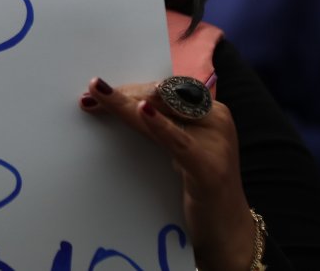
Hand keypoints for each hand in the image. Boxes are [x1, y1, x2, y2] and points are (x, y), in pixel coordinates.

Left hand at [81, 77, 257, 270]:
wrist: (228, 231)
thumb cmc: (200, 187)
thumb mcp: (182, 151)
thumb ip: (163, 128)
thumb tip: (126, 106)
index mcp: (211, 112)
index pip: (165, 91)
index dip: (132, 88)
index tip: (99, 88)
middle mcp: (216, 120)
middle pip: (162, 98)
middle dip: (124, 94)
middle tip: (91, 91)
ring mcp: (215, 143)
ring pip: (164, 113)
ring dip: (127, 103)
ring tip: (100, 92)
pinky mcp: (210, 168)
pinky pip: (180, 143)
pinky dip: (160, 126)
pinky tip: (143, 112)